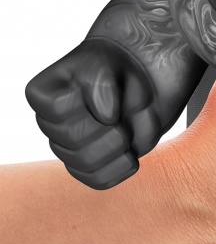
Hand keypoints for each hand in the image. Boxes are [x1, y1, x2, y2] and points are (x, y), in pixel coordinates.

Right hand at [25, 39, 163, 188]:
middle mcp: (50, 125)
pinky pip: (101, 180)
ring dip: (121, 144)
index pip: (58, 109)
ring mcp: (69, 150)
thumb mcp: (108, 63)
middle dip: (109, 123)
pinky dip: (124, 165)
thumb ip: (100, 83)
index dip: (94, 98)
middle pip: (73, 139)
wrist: (144, 83)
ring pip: (87, 162)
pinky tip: (132, 149)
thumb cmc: (120, 69)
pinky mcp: (91, 169)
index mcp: (43, 96)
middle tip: (128, 108)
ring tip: (131, 128)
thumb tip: (106, 117)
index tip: (112, 83)